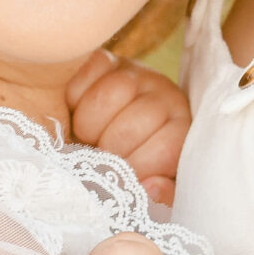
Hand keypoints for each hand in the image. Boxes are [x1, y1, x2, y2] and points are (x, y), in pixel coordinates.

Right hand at [66, 50, 191, 208]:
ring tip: (86, 135)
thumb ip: (159, 196)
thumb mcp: (151, 182)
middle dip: (108, 148)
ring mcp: (134, 71)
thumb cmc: (129, 161)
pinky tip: (75, 109)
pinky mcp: (105, 58)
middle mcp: (164, 94)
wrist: (103, 123)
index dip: (137, 168)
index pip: (166, 150)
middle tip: (99, 154)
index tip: (121, 176)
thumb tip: (149, 187)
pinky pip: (88, 73)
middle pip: (134, 124)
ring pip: (110, 95)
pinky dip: (73, 95)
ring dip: (88, 124)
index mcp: (180, 128)